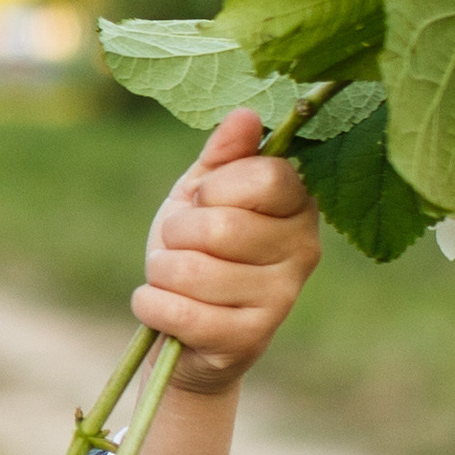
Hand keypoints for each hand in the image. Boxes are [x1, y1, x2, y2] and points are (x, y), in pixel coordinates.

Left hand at [132, 105, 320, 396]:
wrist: (188, 330)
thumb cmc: (198, 248)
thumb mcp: (205, 194)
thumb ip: (225, 156)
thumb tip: (247, 115)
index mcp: (299, 205)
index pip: (265, 176)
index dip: (216, 186)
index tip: (206, 200)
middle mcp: (304, 250)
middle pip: (221, 226)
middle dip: (178, 233)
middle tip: (181, 244)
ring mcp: (281, 299)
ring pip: (193, 271)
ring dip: (162, 271)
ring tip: (173, 276)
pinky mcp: (250, 339)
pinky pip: (180, 313)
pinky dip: (151, 304)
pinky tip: (159, 305)